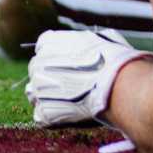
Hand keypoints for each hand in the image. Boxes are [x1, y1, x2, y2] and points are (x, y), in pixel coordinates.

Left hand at [28, 27, 144, 127]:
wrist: (117, 84)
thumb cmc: (114, 58)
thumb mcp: (101, 38)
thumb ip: (83, 41)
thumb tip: (87, 46)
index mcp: (50, 42)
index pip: (43, 46)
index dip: (57, 54)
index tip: (69, 61)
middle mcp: (37, 64)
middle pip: (37, 70)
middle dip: (51, 75)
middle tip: (72, 81)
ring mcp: (37, 90)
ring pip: (35, 93)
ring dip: (48, 95)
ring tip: (71, 98)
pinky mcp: (43, 112)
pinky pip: (41, 114)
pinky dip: (53, 115)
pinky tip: (70, 112)